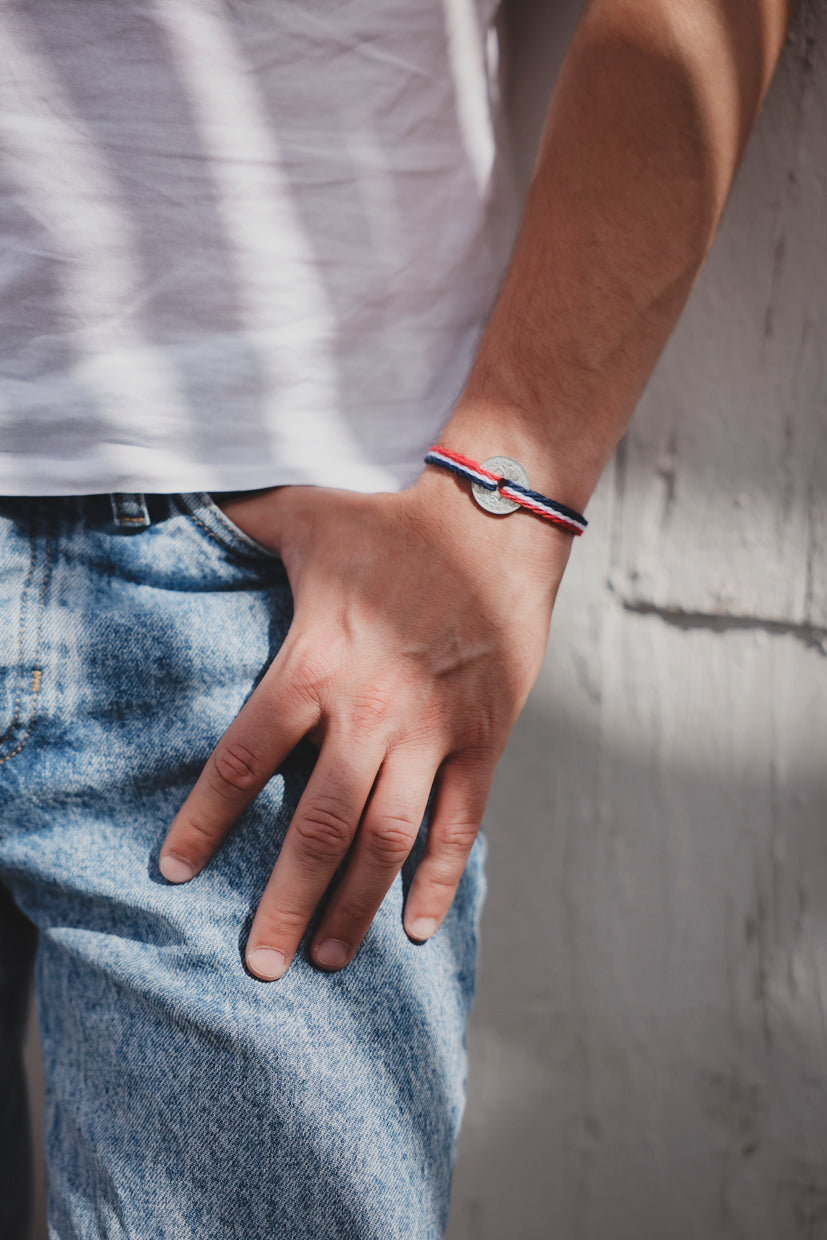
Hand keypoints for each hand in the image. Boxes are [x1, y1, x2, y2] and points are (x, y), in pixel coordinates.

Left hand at [159, 471, 571, 977]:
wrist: (497, 512)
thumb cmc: (391, 510)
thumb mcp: (301, 511)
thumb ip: (238, 524)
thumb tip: (182, 505)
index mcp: (313, 665)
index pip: (242, 761)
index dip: (203, 822)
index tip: (175, 872)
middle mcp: (368, 712)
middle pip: (316, 829)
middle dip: (284, 905)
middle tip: (258, 968)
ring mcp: (432, 731)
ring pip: (387, 840)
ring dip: (355, 906)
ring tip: (327, 959)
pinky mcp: (483, 737)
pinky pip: (460, 824)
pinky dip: (439, 880)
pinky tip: (415, 927)